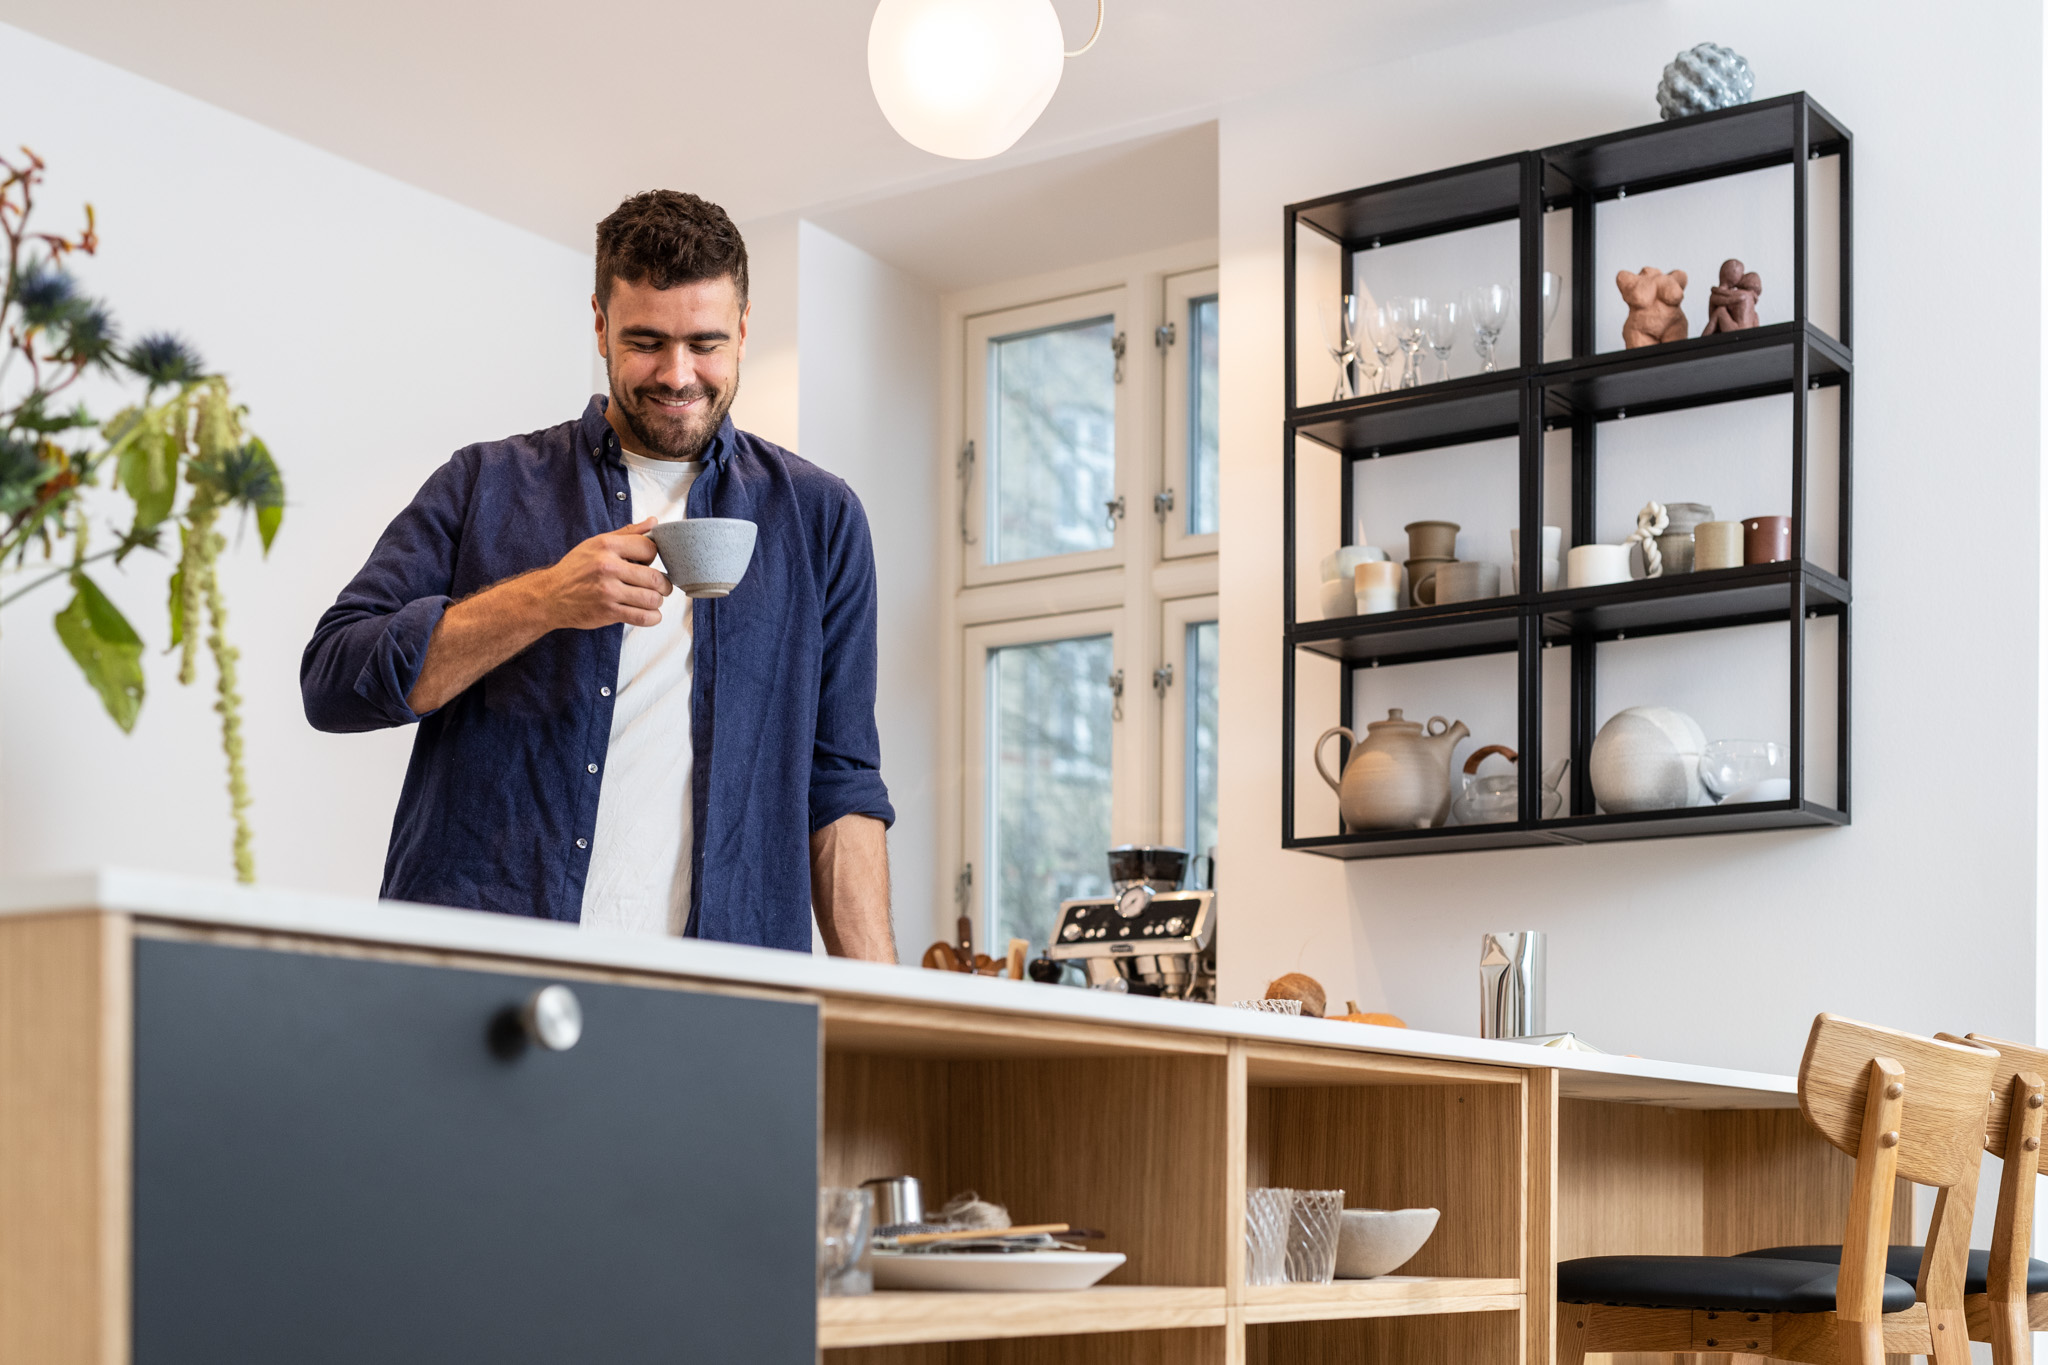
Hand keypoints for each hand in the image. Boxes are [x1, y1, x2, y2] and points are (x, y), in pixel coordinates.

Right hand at [537, 517, 672, 629]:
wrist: (550, 596)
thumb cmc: (576, 569)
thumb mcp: (597, 543)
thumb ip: (628, 533)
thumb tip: (654, 522)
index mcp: (607, 546)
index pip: (649, 548)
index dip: (653, 557)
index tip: (648, 563)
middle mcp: (608, 567)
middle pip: (656, 578)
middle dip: (663, 584)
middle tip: (659, 587)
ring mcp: (608, 591)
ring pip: (652, 599)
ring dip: (657, 601)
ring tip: (651, 599)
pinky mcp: (608, 612)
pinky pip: (643, 617)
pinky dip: (653, 617)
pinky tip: (649, 613)